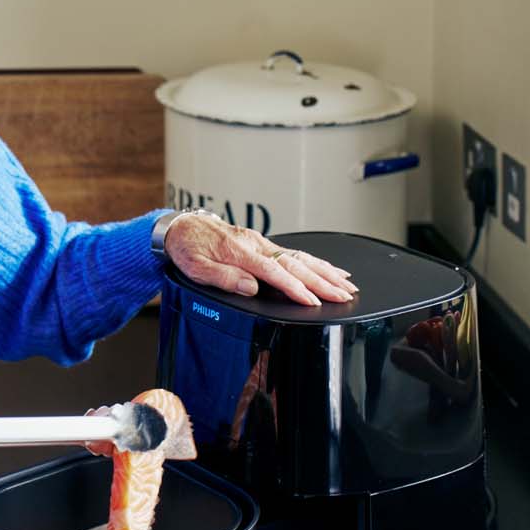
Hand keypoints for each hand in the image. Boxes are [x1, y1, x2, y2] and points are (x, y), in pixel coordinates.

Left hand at [163, 214, 357, 305]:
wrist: (181, 228)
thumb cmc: (187, 248)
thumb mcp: (196, 268)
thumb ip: (223, 278)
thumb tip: (250, 287)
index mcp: (240, 252)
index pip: (274, 272)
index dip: (295, 288)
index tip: (313, 301)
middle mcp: (256, 245)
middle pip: (295, 264)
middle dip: (322, 281)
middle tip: (344, 295)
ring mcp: (262, 243)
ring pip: (300, 257)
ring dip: (325, 271)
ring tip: (347, 284)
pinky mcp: (263, 245)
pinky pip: (295, 254)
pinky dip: (316, 262)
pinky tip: (330, 269)